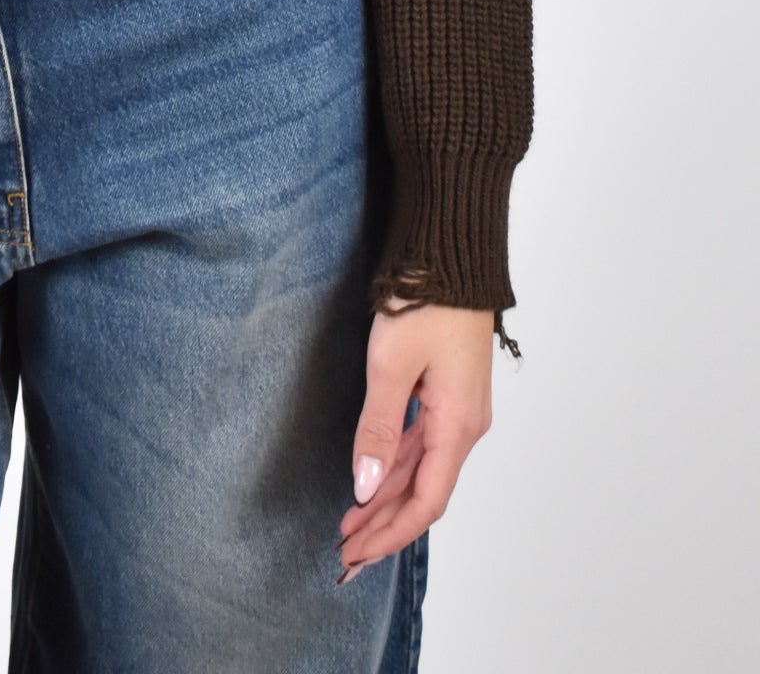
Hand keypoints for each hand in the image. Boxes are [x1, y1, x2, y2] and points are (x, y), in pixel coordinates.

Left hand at [337, 298, 494, 579]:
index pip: (425, 502)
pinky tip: (370, 481)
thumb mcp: (391, 366)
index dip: (390, 533)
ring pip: (420, 470)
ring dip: (385, 499)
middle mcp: (464, 425)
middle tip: (345, 554)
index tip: (356, 555)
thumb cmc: (425, 303)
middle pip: (423, 492)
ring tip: (350, 526)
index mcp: (458, 426)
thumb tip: (364, 487)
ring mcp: (457, 409)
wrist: (450, 255)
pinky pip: (420, 444)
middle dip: (383, 525)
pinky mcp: (446, 393)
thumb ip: (378, 430)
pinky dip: (393, 467)